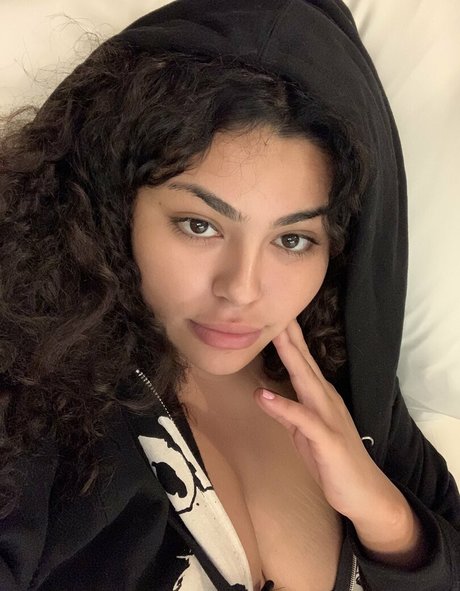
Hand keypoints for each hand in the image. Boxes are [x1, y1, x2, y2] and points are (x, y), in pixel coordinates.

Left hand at [255, 319, 422, 563]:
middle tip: (276, 310)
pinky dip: (283, 407)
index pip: (303, 362)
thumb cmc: (332, 461)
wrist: (364, 492)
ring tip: (273, 337)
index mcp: (320, 397)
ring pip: (306, 382)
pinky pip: (302, 420)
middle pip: (305, 363)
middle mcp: (326, 401)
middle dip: (290, 337)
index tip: (276, 316)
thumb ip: (287, 413)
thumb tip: (265, 395)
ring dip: (290, 359)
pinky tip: (264, 396)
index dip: (289, 339)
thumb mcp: (303, 434)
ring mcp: (328, 418)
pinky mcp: (327, 440)